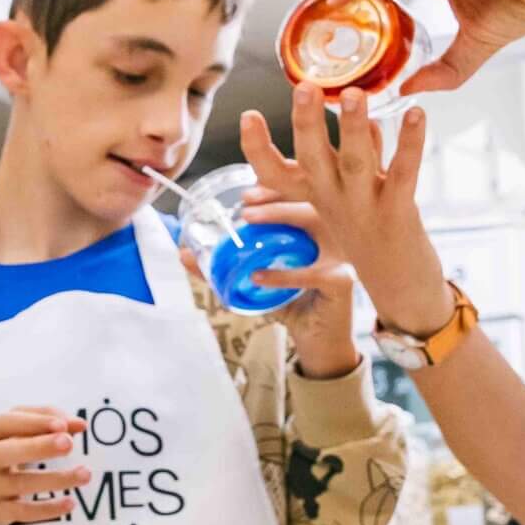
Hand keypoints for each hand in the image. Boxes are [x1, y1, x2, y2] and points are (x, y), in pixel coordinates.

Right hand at [0, 407, 90, 524]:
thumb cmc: (0, 454)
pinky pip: (24, 512)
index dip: (34, 422)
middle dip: (38, 447)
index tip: (63, 425)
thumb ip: (46, 423)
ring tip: (85, 474)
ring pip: (21, 484)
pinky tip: (70, 503)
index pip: (7, 423)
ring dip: (55, 479)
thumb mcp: (14, 433)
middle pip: (7, 452)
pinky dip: (47, 509)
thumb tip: (80, 425)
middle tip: (68, 443)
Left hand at [234, 189, 363, 376]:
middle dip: (276, 195)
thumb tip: (184, 254)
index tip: (245, 193)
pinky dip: (283, 274)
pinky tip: (257, 276)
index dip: (276, 186)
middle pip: (308, 200)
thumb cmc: (289, 301)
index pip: (299, 195)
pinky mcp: (341, 281)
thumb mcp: (254, 279)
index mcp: (314, 227)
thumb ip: (223, 266)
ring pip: (316, 225)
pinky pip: (313, 273)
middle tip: (243, 203)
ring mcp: (340, 254)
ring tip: (248, 222)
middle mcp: (331, 234)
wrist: (316, 337)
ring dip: (281, 217)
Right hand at [241, 87, 455, 335]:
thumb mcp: (346, 194)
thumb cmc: (370, 233)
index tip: (248, 115)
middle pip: (312, 160)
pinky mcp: (397, 211)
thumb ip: (350, 154)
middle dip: (306, 123)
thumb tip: (355, 114)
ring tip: (353, 93)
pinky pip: (402, 172)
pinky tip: (416, 113)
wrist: (398, 285)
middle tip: (304, 87)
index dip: (256, 147)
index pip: (273, 174)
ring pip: (355, 163)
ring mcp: (364, 206)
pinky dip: (409, 142)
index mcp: (315, 197)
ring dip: (353, 128)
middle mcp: (333, 200)